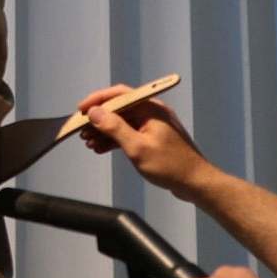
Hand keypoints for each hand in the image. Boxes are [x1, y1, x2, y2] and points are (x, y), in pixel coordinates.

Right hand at [79, 87, 209, 199]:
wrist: (196, 183)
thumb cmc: (170, 165)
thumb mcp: (137, 148)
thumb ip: (114, 128)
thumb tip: (95, 112)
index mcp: (151, 108)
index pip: (119, 95)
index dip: (97, 100)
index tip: (80, 110)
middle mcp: (152, 112)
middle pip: (119, 108)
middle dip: (98, 119)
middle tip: (81, 131)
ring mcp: (153, 125)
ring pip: (122, 122)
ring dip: (104, 131)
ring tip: (88, 142)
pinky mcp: (153, 138)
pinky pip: (129, 133)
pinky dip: (115, 139)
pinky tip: (101, 148)